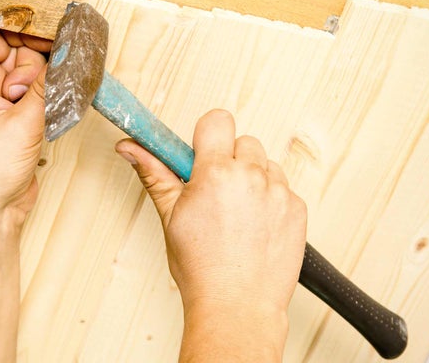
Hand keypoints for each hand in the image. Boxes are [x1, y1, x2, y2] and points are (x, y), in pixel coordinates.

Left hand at [0, 28, 50, 231]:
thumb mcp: (23, 123)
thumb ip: (48, 84)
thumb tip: (69, 52)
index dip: (23, 36)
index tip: (51, 41)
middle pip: (18, 53)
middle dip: (35, 69)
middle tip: (29, 98)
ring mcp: (0, 102)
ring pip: (33, 74)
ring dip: (45, 88)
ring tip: (36, 115)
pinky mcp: (16, 117)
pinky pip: (38, 94)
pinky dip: (48, 100)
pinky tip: (48, 117)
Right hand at [115, 109, 306, 358]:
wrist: (237, 307)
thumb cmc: (201, 269)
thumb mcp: (170, 216)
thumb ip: (154, 173)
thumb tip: (131, 147)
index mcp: (216, 173)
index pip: (217, 120)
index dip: (207, 135)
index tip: (201, 153)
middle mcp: (251, 176)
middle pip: (242, 141)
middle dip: (229, 160)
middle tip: (216, 192)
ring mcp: (279, 192)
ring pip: (265, 164)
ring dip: (253, 179)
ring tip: (238, 213)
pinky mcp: (298, 209)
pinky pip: (284, 188)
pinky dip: (271, 200)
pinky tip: (255, 226)